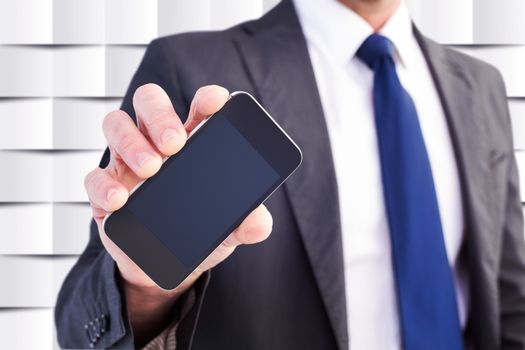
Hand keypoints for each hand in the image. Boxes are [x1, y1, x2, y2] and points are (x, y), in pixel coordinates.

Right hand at [84, 84, 272, 297]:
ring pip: (117, 125)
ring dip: (132, 142)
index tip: (216, 101)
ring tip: (151, 169)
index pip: (198, 107)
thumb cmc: (195, 233)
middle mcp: (157, 143)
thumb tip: (260, 223)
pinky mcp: (105, 190)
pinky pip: (93, 176)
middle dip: (160, 115)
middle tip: (175, 144)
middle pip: (149, 103)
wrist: (161, 268)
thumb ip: (244, 225)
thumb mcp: (226, 231)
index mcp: (193, 143)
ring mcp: (127, 163)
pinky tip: (120, 200)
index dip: (207, 98)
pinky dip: (104, 185)